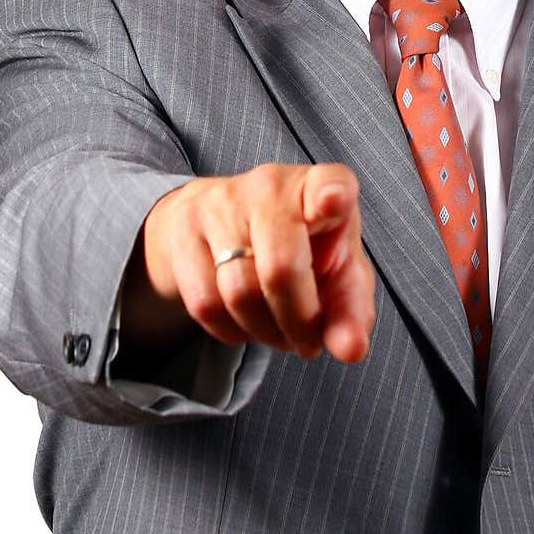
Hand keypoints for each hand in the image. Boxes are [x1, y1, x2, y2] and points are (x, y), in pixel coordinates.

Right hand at [120, 163, 374, 365]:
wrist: (220, 224)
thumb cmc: (299, 247)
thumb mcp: (336, 272)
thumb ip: (350, 310)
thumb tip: (350, 350)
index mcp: (319, 188)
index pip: (330, 183)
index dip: (332, 195)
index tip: (334, 201)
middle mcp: (271, 186)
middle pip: (282, 268)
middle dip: (299, 323)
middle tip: (307, 342)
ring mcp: (221, 204)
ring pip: (240, 293)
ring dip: (265, 333)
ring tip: (279, 332)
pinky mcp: (183, 230)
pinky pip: (205, 304)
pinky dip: (231, 331)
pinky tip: (245, 321)